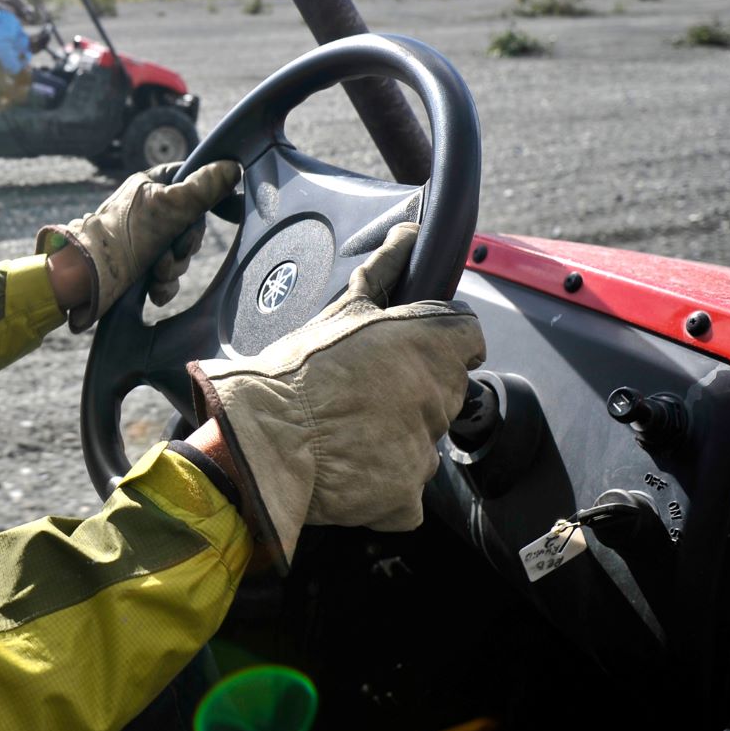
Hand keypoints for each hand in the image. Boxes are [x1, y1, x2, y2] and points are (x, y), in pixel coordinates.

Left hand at [37, 160, 240, 331]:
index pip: (190, 179)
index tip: (212, 211)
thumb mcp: (172, 206)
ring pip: (179, 252)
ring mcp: (143, 239)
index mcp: (151, 185)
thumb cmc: (126, 235)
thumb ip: (205, 187)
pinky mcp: (138, 266)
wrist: (88, 277)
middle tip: (175, 250)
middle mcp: (147, 210)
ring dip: (174, 267)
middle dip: (185, 245)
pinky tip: (155, 289)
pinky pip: (165, 275)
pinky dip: (164, 284)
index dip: (205, 198)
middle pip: (190, 223)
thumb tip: (232, 167)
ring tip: (158, 272)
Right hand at [185, 223, 483, 566]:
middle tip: (362, 393)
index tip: (410, 352)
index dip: (440, 343)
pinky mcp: (405, 497)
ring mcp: (423, 451)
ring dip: (396, 440)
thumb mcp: (344, 308)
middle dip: (411, 393)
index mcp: (429, 347)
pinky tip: (350, 470)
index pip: (467, 340)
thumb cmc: (297, 369)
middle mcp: (437, 399)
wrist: (262, 437)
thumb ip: (385, 270)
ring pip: (422, 444)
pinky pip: (406, 495)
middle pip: (443, 395)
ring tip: (347, 432)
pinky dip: (384, 487)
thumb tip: (410, 233)